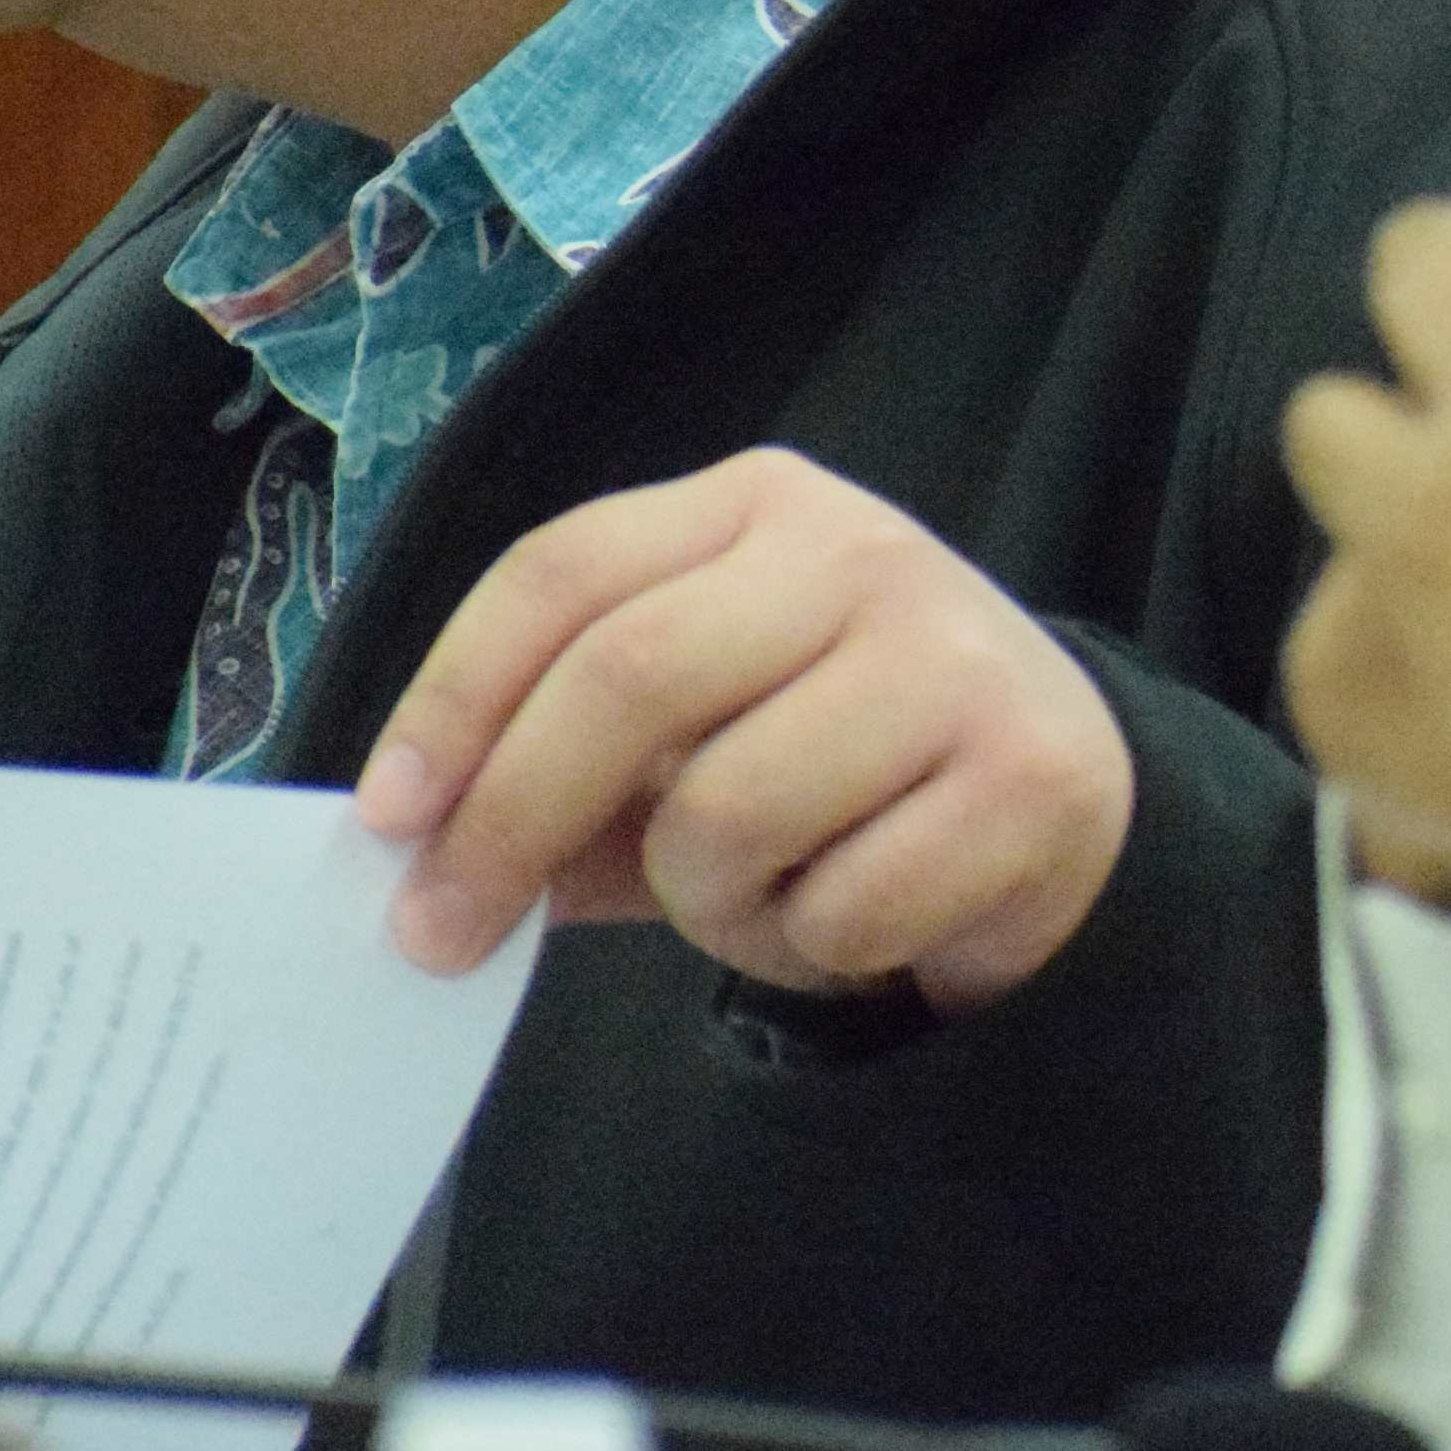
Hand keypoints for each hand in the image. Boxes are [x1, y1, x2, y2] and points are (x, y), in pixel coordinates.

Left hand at [356, 449, 1135, 1015]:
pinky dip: (813, 945)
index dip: (455, 698)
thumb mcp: (691, 734)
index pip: (566, 573)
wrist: (1065, 794)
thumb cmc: (835, 759)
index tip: (386, 819)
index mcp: (759, 506)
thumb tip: (410, 855)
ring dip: (705, 900)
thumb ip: (557, 769)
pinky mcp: (1028, 775)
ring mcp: (955, 657)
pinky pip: (841, 907)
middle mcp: (863, 552)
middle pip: (629, 677)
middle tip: (442, 936)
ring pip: (728, 813)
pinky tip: (860, 910)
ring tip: (759, 894)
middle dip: (509, 822)